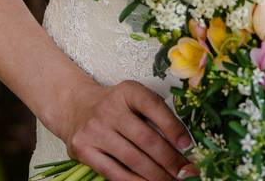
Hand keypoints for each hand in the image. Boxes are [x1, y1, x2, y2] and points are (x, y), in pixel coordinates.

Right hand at [57, 79, 193, 179]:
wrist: (76, 107)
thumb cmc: (115, 106)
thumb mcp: (134, 98)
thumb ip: (155, 114)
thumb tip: (183, 145)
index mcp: (128, 91)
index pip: (155, 107)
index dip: (174, 128)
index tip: (188, 146)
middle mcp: (110, 109)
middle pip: (146, 139)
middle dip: (170, 160)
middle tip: (186, 173)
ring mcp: (95, 130)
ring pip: (132, 159)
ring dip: (156, 175)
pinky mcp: (83, 150)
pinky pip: (113, 172)